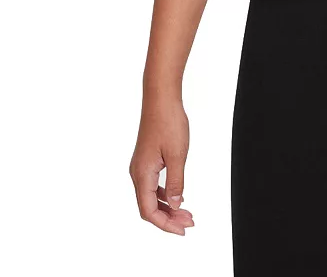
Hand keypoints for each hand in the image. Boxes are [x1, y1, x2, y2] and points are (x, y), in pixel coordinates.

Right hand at [129, 97, 195, 235]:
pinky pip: (152, 185)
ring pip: (150, 196)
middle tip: (189, 222)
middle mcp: (137, 173)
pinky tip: (177, 195)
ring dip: (167, 207)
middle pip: (148, 207)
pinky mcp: (146, 160)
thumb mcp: (178, 155)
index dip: (165, 224)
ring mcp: (140, 166)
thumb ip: (175, 182)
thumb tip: (174, 204)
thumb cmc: (168, 122)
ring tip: (186, 213)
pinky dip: (164, 194)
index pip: (148, 211)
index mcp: (142, 174)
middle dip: (168, 218)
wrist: (161, 98)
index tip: (182, 229)